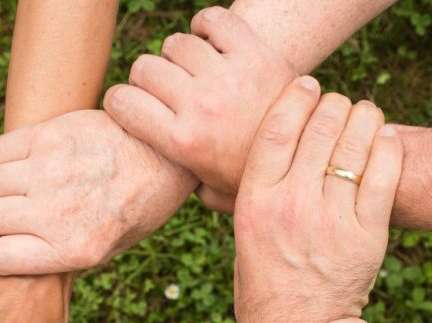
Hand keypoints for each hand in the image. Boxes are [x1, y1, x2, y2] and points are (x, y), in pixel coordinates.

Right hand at [0, 110, 196, 275]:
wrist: (166, 156)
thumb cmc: (137, 207)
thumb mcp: (108, 249)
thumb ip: (60, 256)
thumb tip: (9, 256)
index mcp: (73, 250)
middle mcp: (57, 213)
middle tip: (5, 216)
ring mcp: (50, 172)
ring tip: (15, 189)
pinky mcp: (49, 136)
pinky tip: (19, 164)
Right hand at [104, 7, 295, 212]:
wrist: (311, 158)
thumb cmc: (254, 178)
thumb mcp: (211, 193)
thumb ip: (180, 183)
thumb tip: (156, 177)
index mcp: (182, 143)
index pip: (121, 102)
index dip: (119, 102)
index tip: (130, 106)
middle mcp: (200, 106)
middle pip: (145, 68)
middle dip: (147, 79)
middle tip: (165, 92)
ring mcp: (228, 77)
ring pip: (176, 44)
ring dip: (178, 56)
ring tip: (193, 72)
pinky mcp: (255, 54)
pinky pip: (213, 20)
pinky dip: (206, 26)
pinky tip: (211, 44)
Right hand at [233, 78, 402, 322]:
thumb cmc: (263, 285)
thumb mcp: (241, 237)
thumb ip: (244, 196)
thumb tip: (244, 157)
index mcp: (254, 204)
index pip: (276, 129)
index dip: (296, 97)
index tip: (307, 83)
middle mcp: (291, 206)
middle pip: (319, 127)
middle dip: (333, 104)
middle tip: (338, 104)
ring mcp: (331, 221)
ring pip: (354, 144)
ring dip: (363, 118)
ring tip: (364, 116)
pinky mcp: (367, 237)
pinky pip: (384, 174)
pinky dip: (388, 147)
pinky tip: (385, 138)